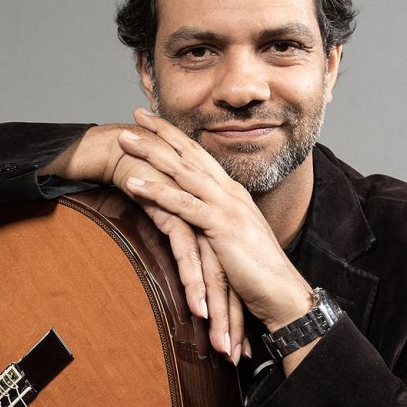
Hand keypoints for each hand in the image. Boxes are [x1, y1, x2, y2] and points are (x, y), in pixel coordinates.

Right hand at [41, 123, 248, 362]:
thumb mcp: (169, 215)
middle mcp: (211, 220)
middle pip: (228, 277)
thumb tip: (185, 268)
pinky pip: (188, 253)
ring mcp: (197, 216)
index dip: (234, 306)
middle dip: (231, 318)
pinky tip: (197, 308)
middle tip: (236, 353)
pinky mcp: (177, 213)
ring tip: (220, 345)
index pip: (229, 272)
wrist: (123, 149)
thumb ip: (182, 236)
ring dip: (217, 311)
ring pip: (213, 272)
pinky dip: (193, 283)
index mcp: (213, 222)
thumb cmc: (144, 183)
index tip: (237, 340)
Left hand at [119, 109, 313, 332]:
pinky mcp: (221, 226)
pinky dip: (156, 192)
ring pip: (182, 171)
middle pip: (189, 153)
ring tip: (124, 140)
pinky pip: (182, 204)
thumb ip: (215, 222)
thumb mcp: (233, 238)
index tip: (154, 121)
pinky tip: (132, 184)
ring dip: (151, 152)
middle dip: (161, 131)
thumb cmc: (257, 272)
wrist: (283, 293)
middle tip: (136, 112)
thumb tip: (196, 218)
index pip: (199, 155)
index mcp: (232, 192)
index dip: (176, 135)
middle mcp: (229, 192)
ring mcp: (226, 206)